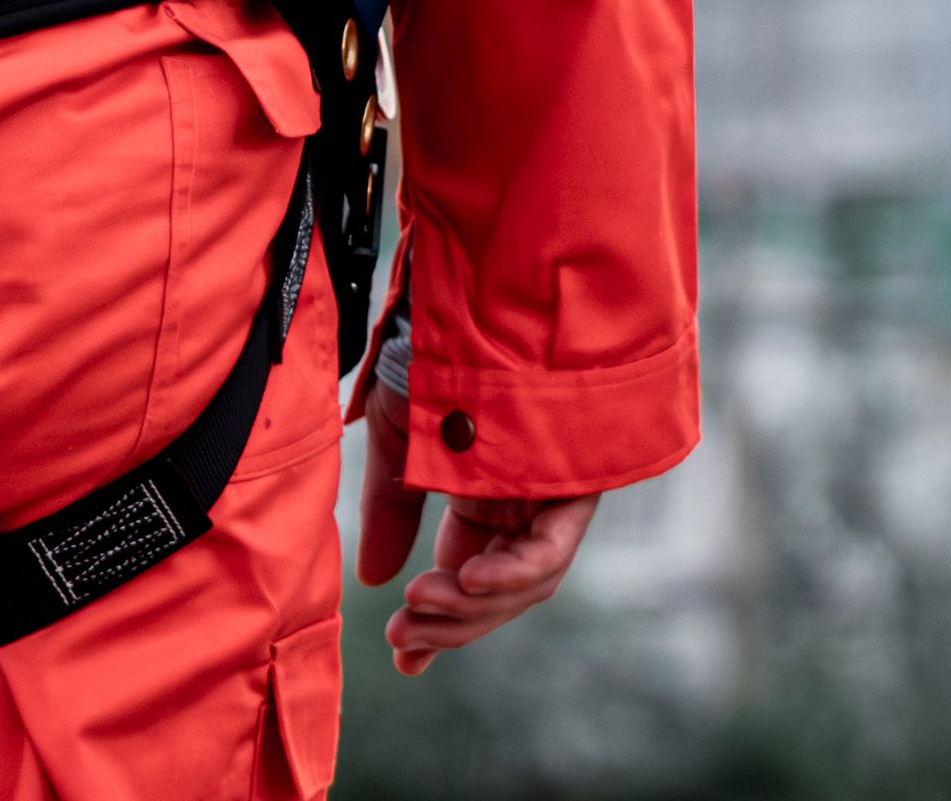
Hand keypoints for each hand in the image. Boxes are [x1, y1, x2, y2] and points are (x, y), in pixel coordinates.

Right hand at [354, 342, 595, 673]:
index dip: (440, 622)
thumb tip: (374, 579)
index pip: (469, 577)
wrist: (465, 295)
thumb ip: (390, 510)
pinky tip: (468, 582)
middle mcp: (523, 499)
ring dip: (470, 607)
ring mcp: (551, 492)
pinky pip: (550, 548)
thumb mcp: (398, 440)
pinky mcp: (575, 480)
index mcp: (485, 494)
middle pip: (497, 590)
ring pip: (525, 582)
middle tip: (404, 637)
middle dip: (450, 623)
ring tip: (418, 606)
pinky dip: (511, 574)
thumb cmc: (430, 352)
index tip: (404, 656)